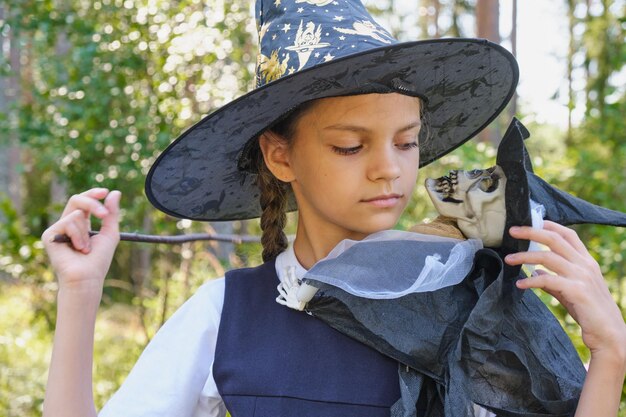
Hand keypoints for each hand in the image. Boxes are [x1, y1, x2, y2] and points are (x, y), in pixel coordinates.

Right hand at [42, 188, 120, 293]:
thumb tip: (115, 192)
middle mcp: (67, 224)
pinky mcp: (49, 234)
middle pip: (76, 199)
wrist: (87, 277)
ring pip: (77, 213)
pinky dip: (79, 236)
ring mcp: (57, 229)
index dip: (93, 194)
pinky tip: (78, 249)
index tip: (105, 192)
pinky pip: (69, 221)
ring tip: (86, 249)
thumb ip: (111, 214)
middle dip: (92, 204)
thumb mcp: (110, 233)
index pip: (84, 202)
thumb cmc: (98, 260)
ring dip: (87, 232)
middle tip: (104, 215)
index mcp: (81, 224)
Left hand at [504, 221, 625, 357]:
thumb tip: (535, 270)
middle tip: (511, 231)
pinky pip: (548, 280)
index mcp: (586, 261)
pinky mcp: (577, 291)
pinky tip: (520, 284)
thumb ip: (554, 279)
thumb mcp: (571, 291)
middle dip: (531, 232)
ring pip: (547, 257)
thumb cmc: (590, 312)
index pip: (568, 235)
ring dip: (524, 257)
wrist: (610, 335)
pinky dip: (531, 280)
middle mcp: (585, 265)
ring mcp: (582, 277)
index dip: (549, 226)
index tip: (530, 222)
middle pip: (554, 240)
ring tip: (508, 260)